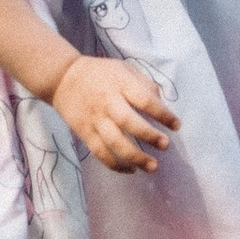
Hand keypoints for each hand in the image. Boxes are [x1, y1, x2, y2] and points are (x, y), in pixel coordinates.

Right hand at [50, 54, 180, 173]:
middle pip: (129, 122)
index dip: (162, 114)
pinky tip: (131, 170)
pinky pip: (100, 153)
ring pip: (114, 142)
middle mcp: (108, 102)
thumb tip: (160, 103)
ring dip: (135, 157)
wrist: (63, 78)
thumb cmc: (100, 73)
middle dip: (149, 136)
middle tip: (165, 145)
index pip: (144, 100)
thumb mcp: (123, 68)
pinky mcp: (85, 133)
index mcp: (120, 84)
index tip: (176, 124)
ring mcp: (95, 120)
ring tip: (152, 166)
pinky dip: (116, 165)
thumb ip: (143, 84)